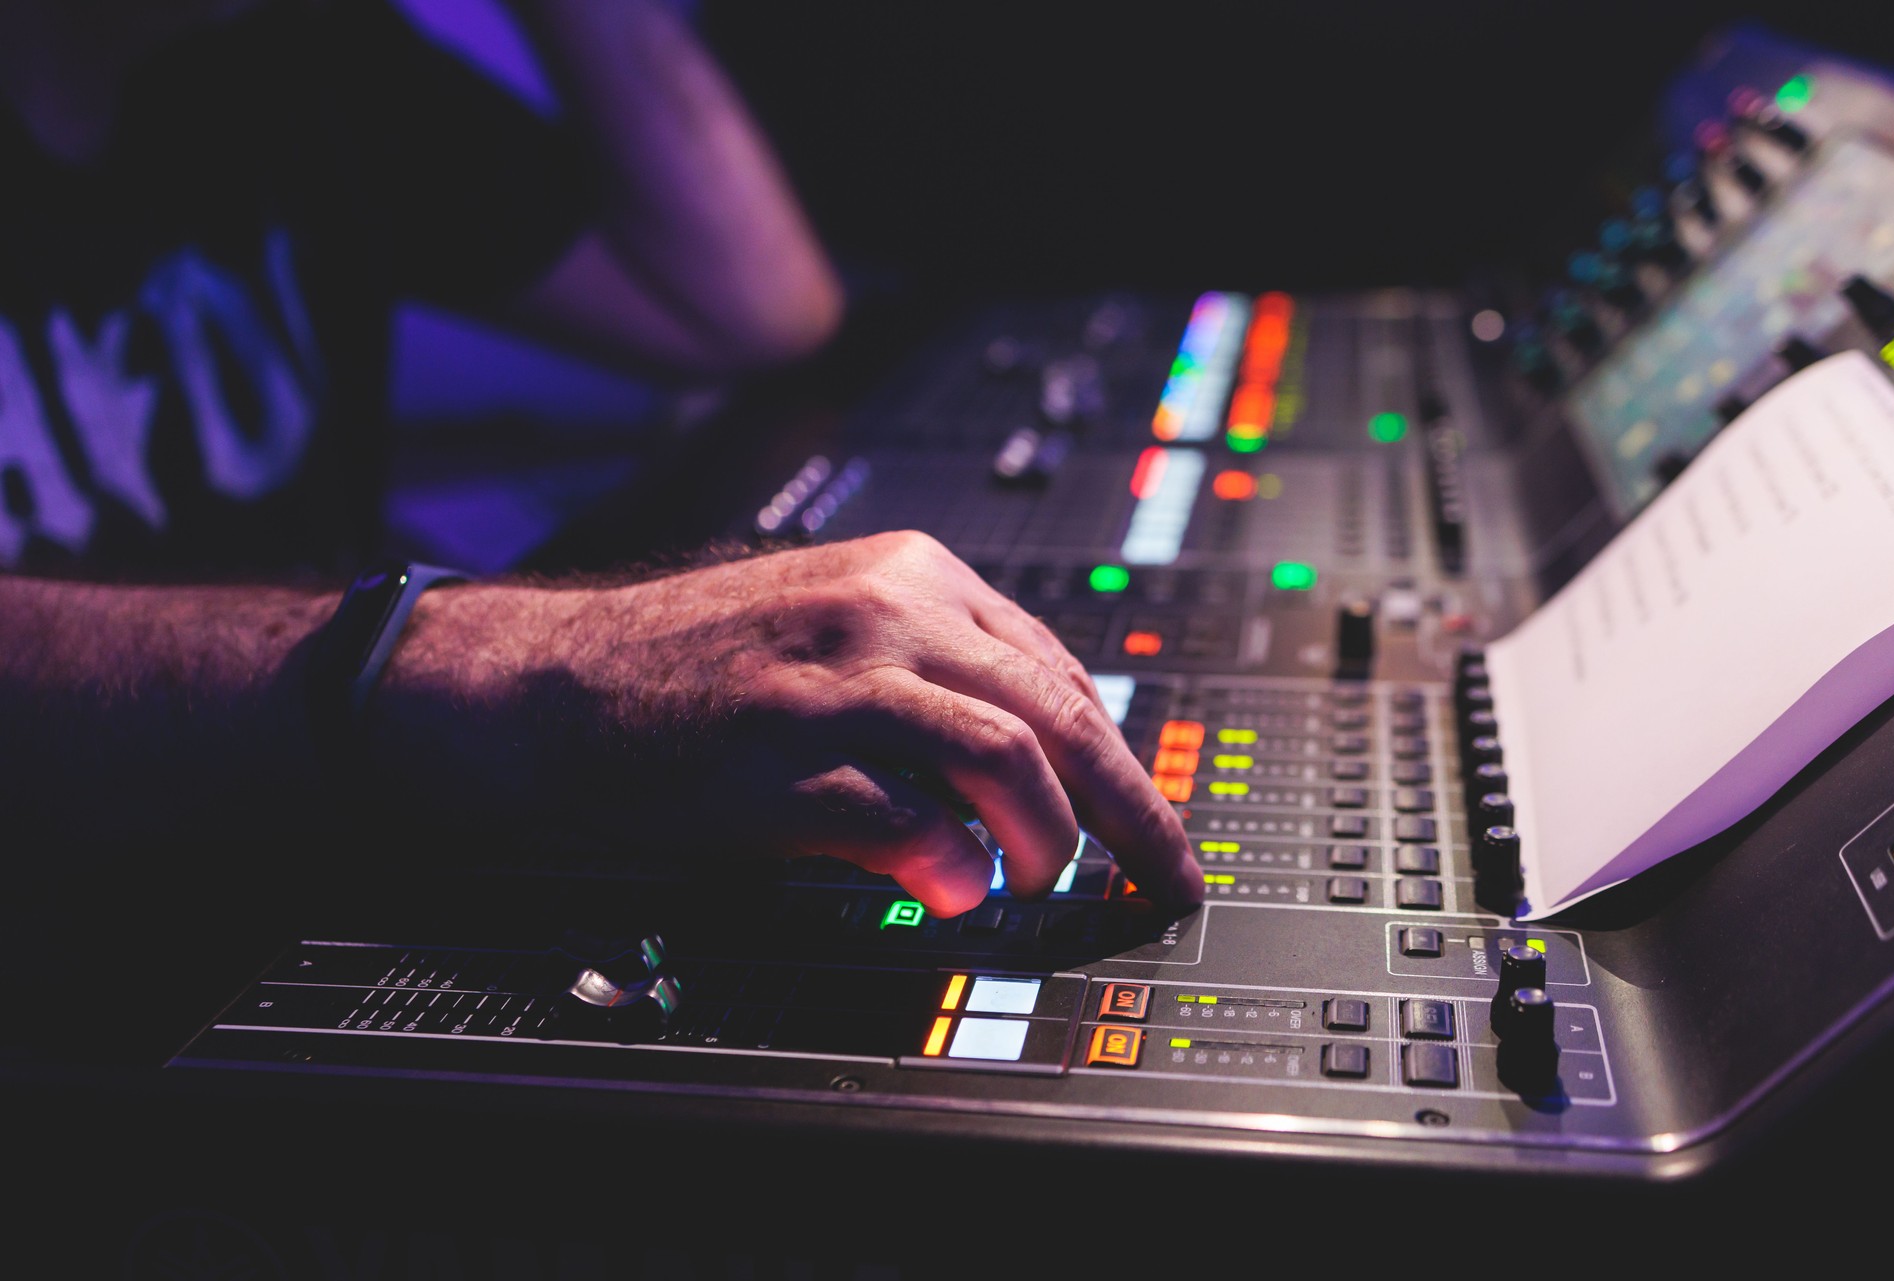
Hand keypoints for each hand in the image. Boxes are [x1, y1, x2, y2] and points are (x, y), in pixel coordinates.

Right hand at [370, 531, 1203, 916]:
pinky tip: (951, 890)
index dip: (1117, 757)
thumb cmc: (697, 664)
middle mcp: (888, 610)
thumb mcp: (833, 626)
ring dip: (1049, 838)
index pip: (1058, 668)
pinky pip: (912, 823)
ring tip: (1043, 881)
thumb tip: (1043, 754)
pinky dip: (952, 869)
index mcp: (913, 573)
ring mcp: (838, 681)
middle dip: (1130, 809)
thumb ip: (935, 666)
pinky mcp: (786, 757)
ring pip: (1009, 757)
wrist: (561, 680)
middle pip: (1058, 712)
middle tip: (1162, 874)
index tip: (1146, 819)